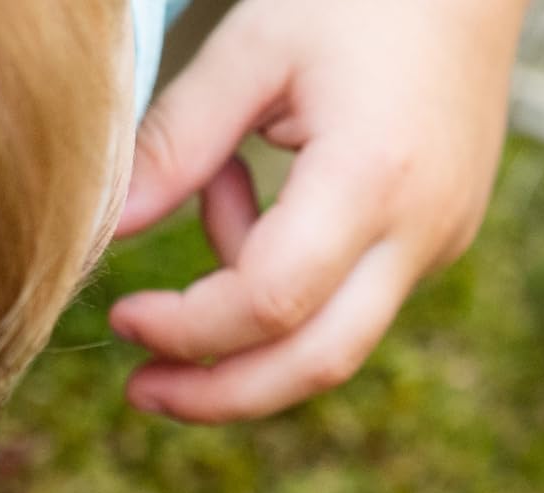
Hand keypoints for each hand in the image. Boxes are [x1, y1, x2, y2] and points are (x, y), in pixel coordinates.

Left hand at [108, 0, 523, 421]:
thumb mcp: (253, 45)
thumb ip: (176, 141)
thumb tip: (104, 229)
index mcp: (374, 174)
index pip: (268, 304)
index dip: (187, 330)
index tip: (126, 318)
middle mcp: (421, 226)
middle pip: (315, 365)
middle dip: (219, 394)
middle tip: (143, 389)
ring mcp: (439, 242)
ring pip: (331, 342)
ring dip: (248, 314)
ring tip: (219, 191)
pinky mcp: (440, 242)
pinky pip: (349, 302)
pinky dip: (287, 282)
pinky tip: (269, 198)